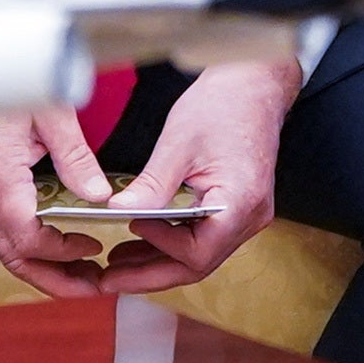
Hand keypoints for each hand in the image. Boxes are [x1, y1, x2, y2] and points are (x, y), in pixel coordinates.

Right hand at [0, 96, 130, 298]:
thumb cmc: (5, 77)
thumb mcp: (52, 114)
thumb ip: (76, 159)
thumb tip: (99, 197)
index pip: (29, 239)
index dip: (63, 253)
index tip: (93, 247)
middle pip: (12, 257)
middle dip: (52, 280)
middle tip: (89, 288)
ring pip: (4, 247)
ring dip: (41, 266)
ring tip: (78, 273)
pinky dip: (27, 245)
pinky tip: (53, 244)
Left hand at [93, 59, 291, 291]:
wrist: (254, 83)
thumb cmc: (224, 104)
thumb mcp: (179, 143)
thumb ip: (152, 185)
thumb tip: (118, 212)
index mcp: (240, 203)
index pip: (197, 253)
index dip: (157, 251)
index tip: (123, 237)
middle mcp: (250, 217)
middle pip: (198, 264)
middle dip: (150, 274)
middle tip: (108, 279)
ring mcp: (246, 215)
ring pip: (200, 254)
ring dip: (159, 261)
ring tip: (117, 263)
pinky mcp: (237, 207)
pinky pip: (204, 237)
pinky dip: (172, 242)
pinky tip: (142, 240)